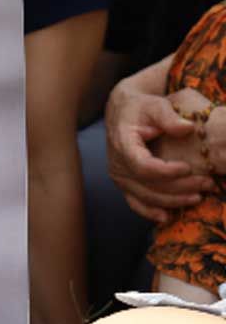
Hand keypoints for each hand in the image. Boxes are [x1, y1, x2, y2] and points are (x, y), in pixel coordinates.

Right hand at [105, 81, 210, 221]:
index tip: (189, 167)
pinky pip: (136, 203)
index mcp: (123, 144)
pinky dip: (151, 212)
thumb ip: (168, 116)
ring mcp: (119, 177)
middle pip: (148, 186)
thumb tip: (187, 128)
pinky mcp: (124, 184)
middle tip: (207, 184)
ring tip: (199, 197)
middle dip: (179, 188)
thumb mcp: (154, 106)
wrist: (122, 113)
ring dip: (173, 201)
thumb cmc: (141, 108)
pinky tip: (169, 217)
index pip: (143, 166)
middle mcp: (117, 164)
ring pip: (145, 197)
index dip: (166, 171)